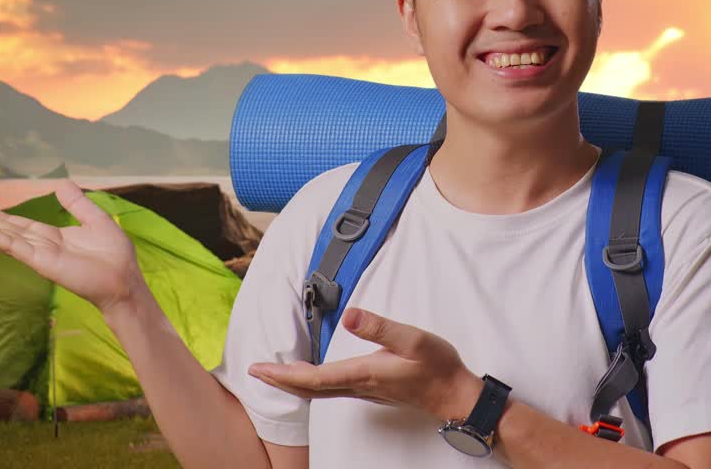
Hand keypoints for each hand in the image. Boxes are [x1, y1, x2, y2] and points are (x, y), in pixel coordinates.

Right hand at [0, 179, 142, 312]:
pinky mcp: (40, 261)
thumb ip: (77, 204)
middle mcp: (38, 245)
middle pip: (0, 227)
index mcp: (50, 236)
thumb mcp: (95, 220)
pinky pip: (11, 244)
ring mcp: (36, 253)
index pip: (15, 222)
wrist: (124, 280)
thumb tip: (62, 183)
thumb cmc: (114, 256)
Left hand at [248, 307, 483, 421]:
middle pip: (309, 389)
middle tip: (255, 372)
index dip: (283, 373)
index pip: (313, 377)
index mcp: (363, 373)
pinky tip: (310, 377)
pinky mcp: (372, 390)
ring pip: (318, 391)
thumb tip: (349, 315)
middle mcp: (359, 386)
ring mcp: (365, 391)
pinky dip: (311, 384)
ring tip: (274, 373)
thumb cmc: (438, 367)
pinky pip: (331, 390)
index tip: (259, 368)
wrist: (455, 394)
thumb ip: (380, 327)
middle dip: (279, 380)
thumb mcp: (413, 340)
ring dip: (293, 383)